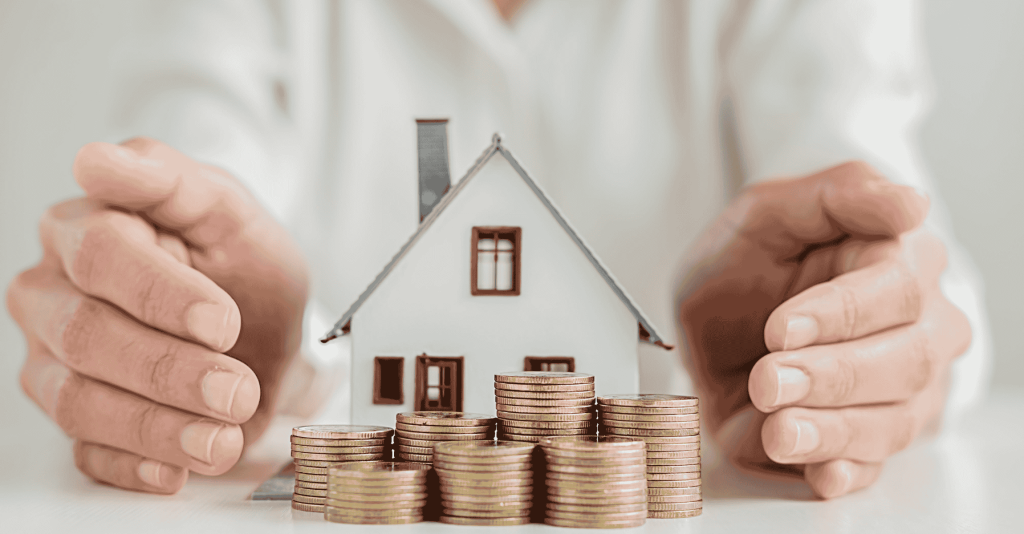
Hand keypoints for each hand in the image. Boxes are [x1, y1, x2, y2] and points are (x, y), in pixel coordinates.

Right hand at [7, 138, 307, 492]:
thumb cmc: (235, 259)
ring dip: (156, 427)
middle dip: (167, 369)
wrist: (258, 320)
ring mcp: (56, 361)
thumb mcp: (228, 211)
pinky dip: (134, 467)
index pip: (100, 255)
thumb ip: (170, 180)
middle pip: (84, 336)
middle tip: (236, 389)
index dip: (161, 295)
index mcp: (84, 230)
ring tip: (222, 437)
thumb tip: (95, 159)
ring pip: (78, 401)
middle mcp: (55, 295)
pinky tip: (178, 469)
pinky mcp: (79, 418)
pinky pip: (86, 452)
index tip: (222, 322)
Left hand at [676, 162, 970, 497]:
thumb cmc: (751, 255)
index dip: (840, 313)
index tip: (780, 326)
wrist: (712, 307)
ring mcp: (894, 392)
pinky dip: (847, 473)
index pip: (896, 292)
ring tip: (779, 428)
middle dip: (832, 375)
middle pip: (904, 363)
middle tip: (767, 376)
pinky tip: (822, 473)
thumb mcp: (772, 208)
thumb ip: (840, 194)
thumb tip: (910, 204)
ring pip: (891, 422)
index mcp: (902, 266)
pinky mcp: (858, 439)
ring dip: (834, 430)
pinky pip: (869, 467)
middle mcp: (915, 332)